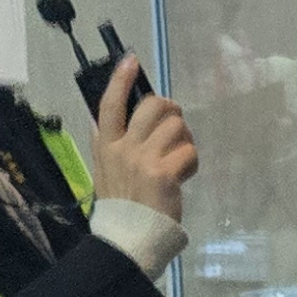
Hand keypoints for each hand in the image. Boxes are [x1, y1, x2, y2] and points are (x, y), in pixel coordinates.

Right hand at [89, 56, 197, 221]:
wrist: (129, 236)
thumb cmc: (122, 204)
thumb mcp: (104, 170)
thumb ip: (108, 144)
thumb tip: (103, 118)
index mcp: (105, 145)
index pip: (109, 105)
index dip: (120, 80)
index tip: (131, 60)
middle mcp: (121, 148)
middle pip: (152, 106)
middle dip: (171, 110)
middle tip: (175, 127)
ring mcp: (142, 159)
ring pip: (176, 126)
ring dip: (185, 140)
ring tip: (178, 159)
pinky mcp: (163, 172)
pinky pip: (189, 152)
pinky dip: (192, 162)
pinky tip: (183, 176)